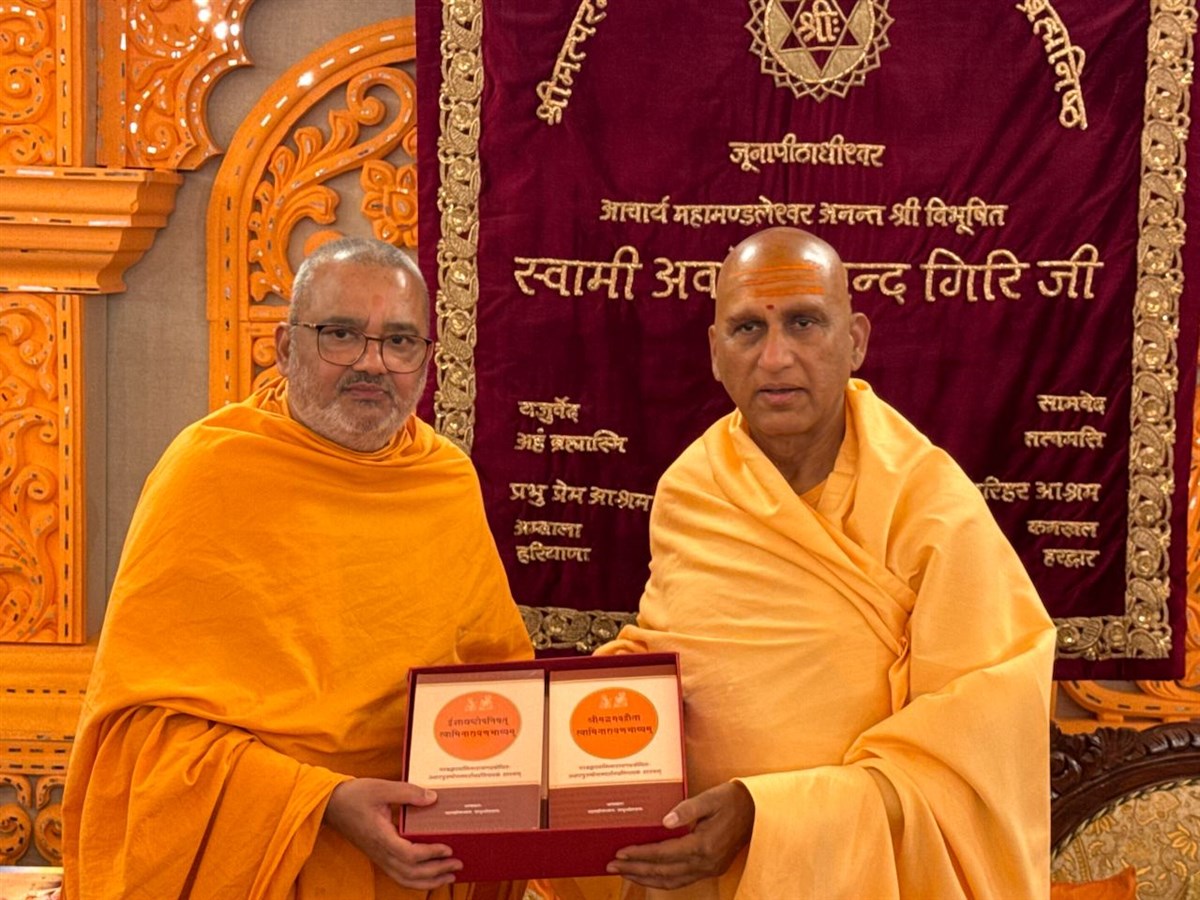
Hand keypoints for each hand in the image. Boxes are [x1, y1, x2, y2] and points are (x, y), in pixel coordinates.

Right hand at [323, 778, 460, 889]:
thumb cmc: (355, 796)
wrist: (332, 805)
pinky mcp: (379, 856)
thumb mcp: (381, 788)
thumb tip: (432, 798)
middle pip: (410, 872)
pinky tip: (429, 876)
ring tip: (449, 876)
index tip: (448, 848)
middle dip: (436, 871)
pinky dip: (416, 880)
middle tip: (458, 864)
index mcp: (381, 837)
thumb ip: (407, 792)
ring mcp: (379, 857)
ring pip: (405, 879)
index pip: (408, 854)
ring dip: (428, 881)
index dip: (429, 854)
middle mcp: (380, 852)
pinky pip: (399, 875)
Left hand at [605, 781, 755, 889]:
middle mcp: (705, 862)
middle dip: (635, 869)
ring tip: (625, 873)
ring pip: (671, 881)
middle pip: (663, 872)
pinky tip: (649, 876)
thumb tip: (664, 822)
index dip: (640, 855)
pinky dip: (662, 881)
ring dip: (645, 878)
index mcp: (703, 845)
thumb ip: (687, 809)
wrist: (759, 811)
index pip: (664, 854)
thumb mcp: (710, 798)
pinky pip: (681, 880)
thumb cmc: (733, 799)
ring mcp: (709, 869)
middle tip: (611, 866)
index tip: (619, 853)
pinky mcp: (711, 869)